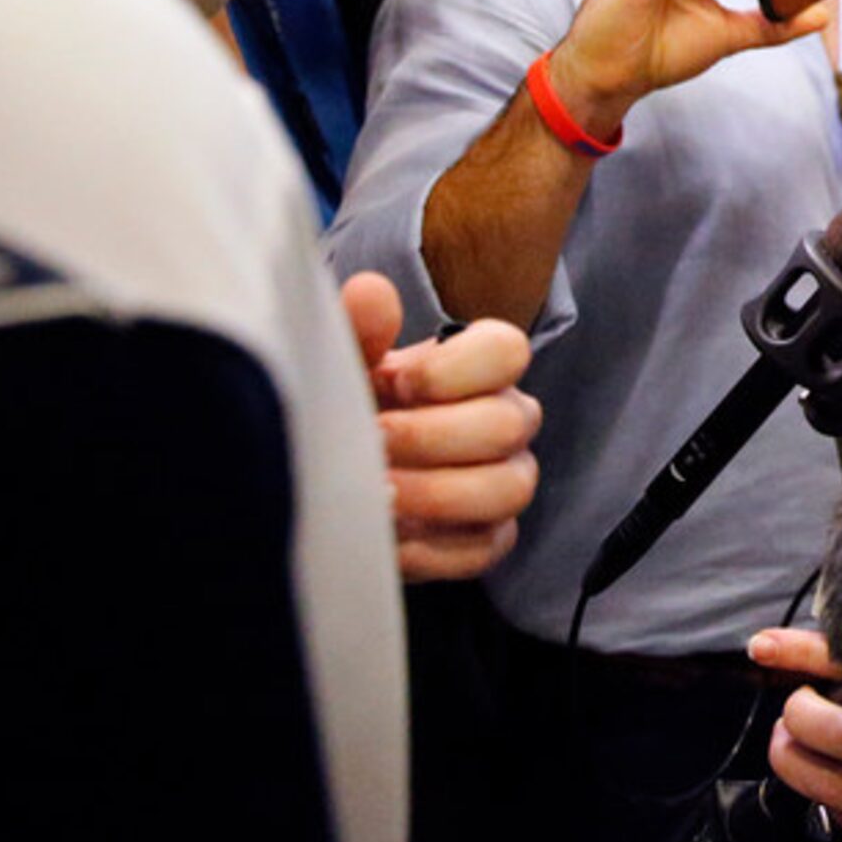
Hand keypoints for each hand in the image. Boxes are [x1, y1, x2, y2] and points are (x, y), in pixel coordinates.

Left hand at [341, 274, 541, 582]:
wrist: (331, 475)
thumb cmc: (350, 408)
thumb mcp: (344, 367)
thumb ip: (359, 331)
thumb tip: (371, 292)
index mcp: (481, 366)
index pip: (509, 351)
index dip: (451, 371)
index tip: (394, 384)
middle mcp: (508, 420)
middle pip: (509, 423)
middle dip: (430, 437)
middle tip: (373, 443)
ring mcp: (505, 482)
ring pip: (510, 488)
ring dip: (435, 494)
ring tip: (377, 493)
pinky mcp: (489, 539)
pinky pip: (485, 548)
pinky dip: (431, 548)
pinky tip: (386, 537)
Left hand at [750, 629, 841, 841]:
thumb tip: (778, 645)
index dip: (803, 660)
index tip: (763, 647)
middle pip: (838, 738)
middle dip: (798, 718)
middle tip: (798, 706)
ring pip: (825, 788)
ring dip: (796, 758)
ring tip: (801, 739)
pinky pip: (841, 817)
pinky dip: (829, 791)